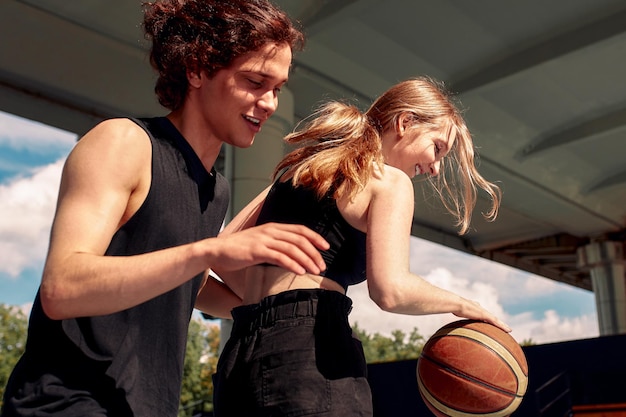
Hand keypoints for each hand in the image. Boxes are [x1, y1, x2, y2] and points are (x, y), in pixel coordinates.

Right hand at [211, 222, 328, 274]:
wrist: (216, 251)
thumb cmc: (238, 250)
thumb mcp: (260, 243)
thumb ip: (275, 246)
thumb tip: (292, 256)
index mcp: (273, 227)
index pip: (300, 229)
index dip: (315, 237)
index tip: (325, 247)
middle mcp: (270, 231)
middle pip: (300, 239)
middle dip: (314, 252)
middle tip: (323, 265)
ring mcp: (264, 240)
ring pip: (292, 248)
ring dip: (307, 260)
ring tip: (315, 270)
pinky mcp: (257, 251)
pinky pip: (280, 257)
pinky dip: (292, 264)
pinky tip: (300, 271)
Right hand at [453, 299, 511, 332]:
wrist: (456, 304)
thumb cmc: (453, 307)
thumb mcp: (454, 312)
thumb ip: (453, 316)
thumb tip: (446, 326)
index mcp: (473, 308)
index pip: (481, 313)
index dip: (485, 317)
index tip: (487, 320)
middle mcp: (480, 309)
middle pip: (490, 316)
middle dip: (496, 321)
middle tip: (501, 326)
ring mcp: (483, 312)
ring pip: (495, 320)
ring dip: (502, 325)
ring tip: (508, 329)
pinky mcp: (485, 315)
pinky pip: (496, 322)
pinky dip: (502, 326)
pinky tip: (508, 330)